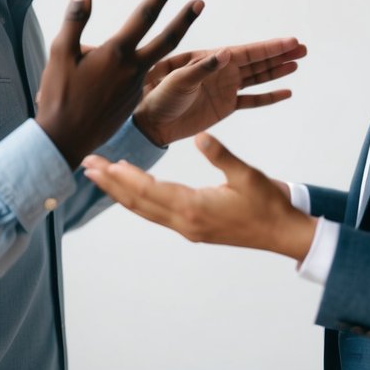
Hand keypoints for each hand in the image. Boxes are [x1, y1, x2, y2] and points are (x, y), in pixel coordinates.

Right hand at [36, 0, 202, 168]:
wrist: (65, 140)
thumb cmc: (59, 95)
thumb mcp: (60, 52)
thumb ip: (76, 18)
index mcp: (117, 54)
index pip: (143, 18)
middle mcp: (133, 70)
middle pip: (167, 40)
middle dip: (184, 19)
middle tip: (200, 3)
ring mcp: (136, 88)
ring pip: (148, 59)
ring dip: (157, 45)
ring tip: (135, 46)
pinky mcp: (133, 102)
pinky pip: (134, 78)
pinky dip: (127, 71)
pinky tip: (99, 81)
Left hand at [82, 133, 316, 260]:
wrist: (282, 233)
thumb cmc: (267, 203)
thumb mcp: (247, 175)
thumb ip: (221, 155)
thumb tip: (199, 136)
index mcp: (195, 208)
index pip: (149, 190)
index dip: (124, 176)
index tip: (103, 163)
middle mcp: (184, 221)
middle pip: (138, 202)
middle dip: (111, 184)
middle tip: (87, 166)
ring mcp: (187, 228)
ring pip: (144, 209)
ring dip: (120, 193)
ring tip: (99, 177)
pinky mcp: (192, 228)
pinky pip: (156, 213)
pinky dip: (138, 200)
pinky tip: (130, 190)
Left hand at [133, 38, 307, 146]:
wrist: (149, 122)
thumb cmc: (157, 96)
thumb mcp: (177, 80)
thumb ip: (202, 68)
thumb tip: (227, 52)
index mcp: (211, 60)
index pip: (247, 52)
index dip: (270, 47)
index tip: (291, 41)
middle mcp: (221, 71)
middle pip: (257, 61)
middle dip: (280, 55)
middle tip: (303, 48)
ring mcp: (225, 89)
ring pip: (258, 78)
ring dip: (278, 71)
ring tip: (298, 63)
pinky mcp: (225, 107)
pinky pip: (252, 101)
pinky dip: (269, 96)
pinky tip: (286, 91)